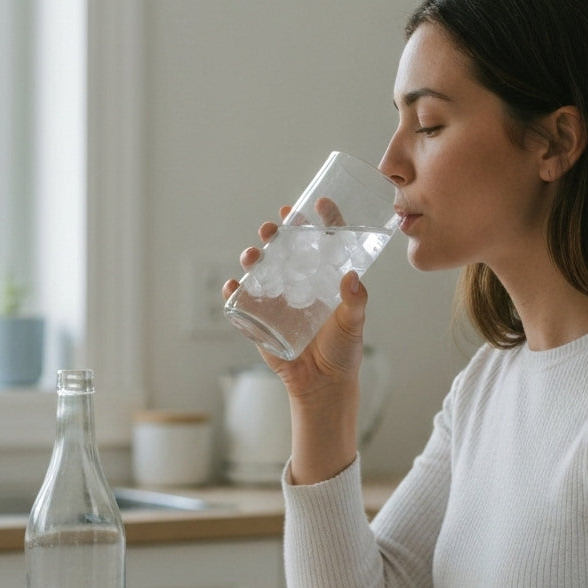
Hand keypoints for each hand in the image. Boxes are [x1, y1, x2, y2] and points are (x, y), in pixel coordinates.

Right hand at [222, 209, 367, 399]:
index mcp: (325, 278)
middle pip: (286, 249)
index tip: (317, 203)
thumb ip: (354, 301)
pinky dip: (233, 291)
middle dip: (277, 234)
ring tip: (253, 254)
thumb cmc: (343, 351)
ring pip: (261, 270)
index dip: (322, 220)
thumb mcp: (354, 324)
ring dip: (254, 258)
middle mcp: (299, 283)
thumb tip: (351, 277)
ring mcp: (278, 299)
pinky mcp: (261, 319)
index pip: (324, 242)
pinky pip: (242, 301)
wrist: (322, 385)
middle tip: (273, 226)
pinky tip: (232, 285)